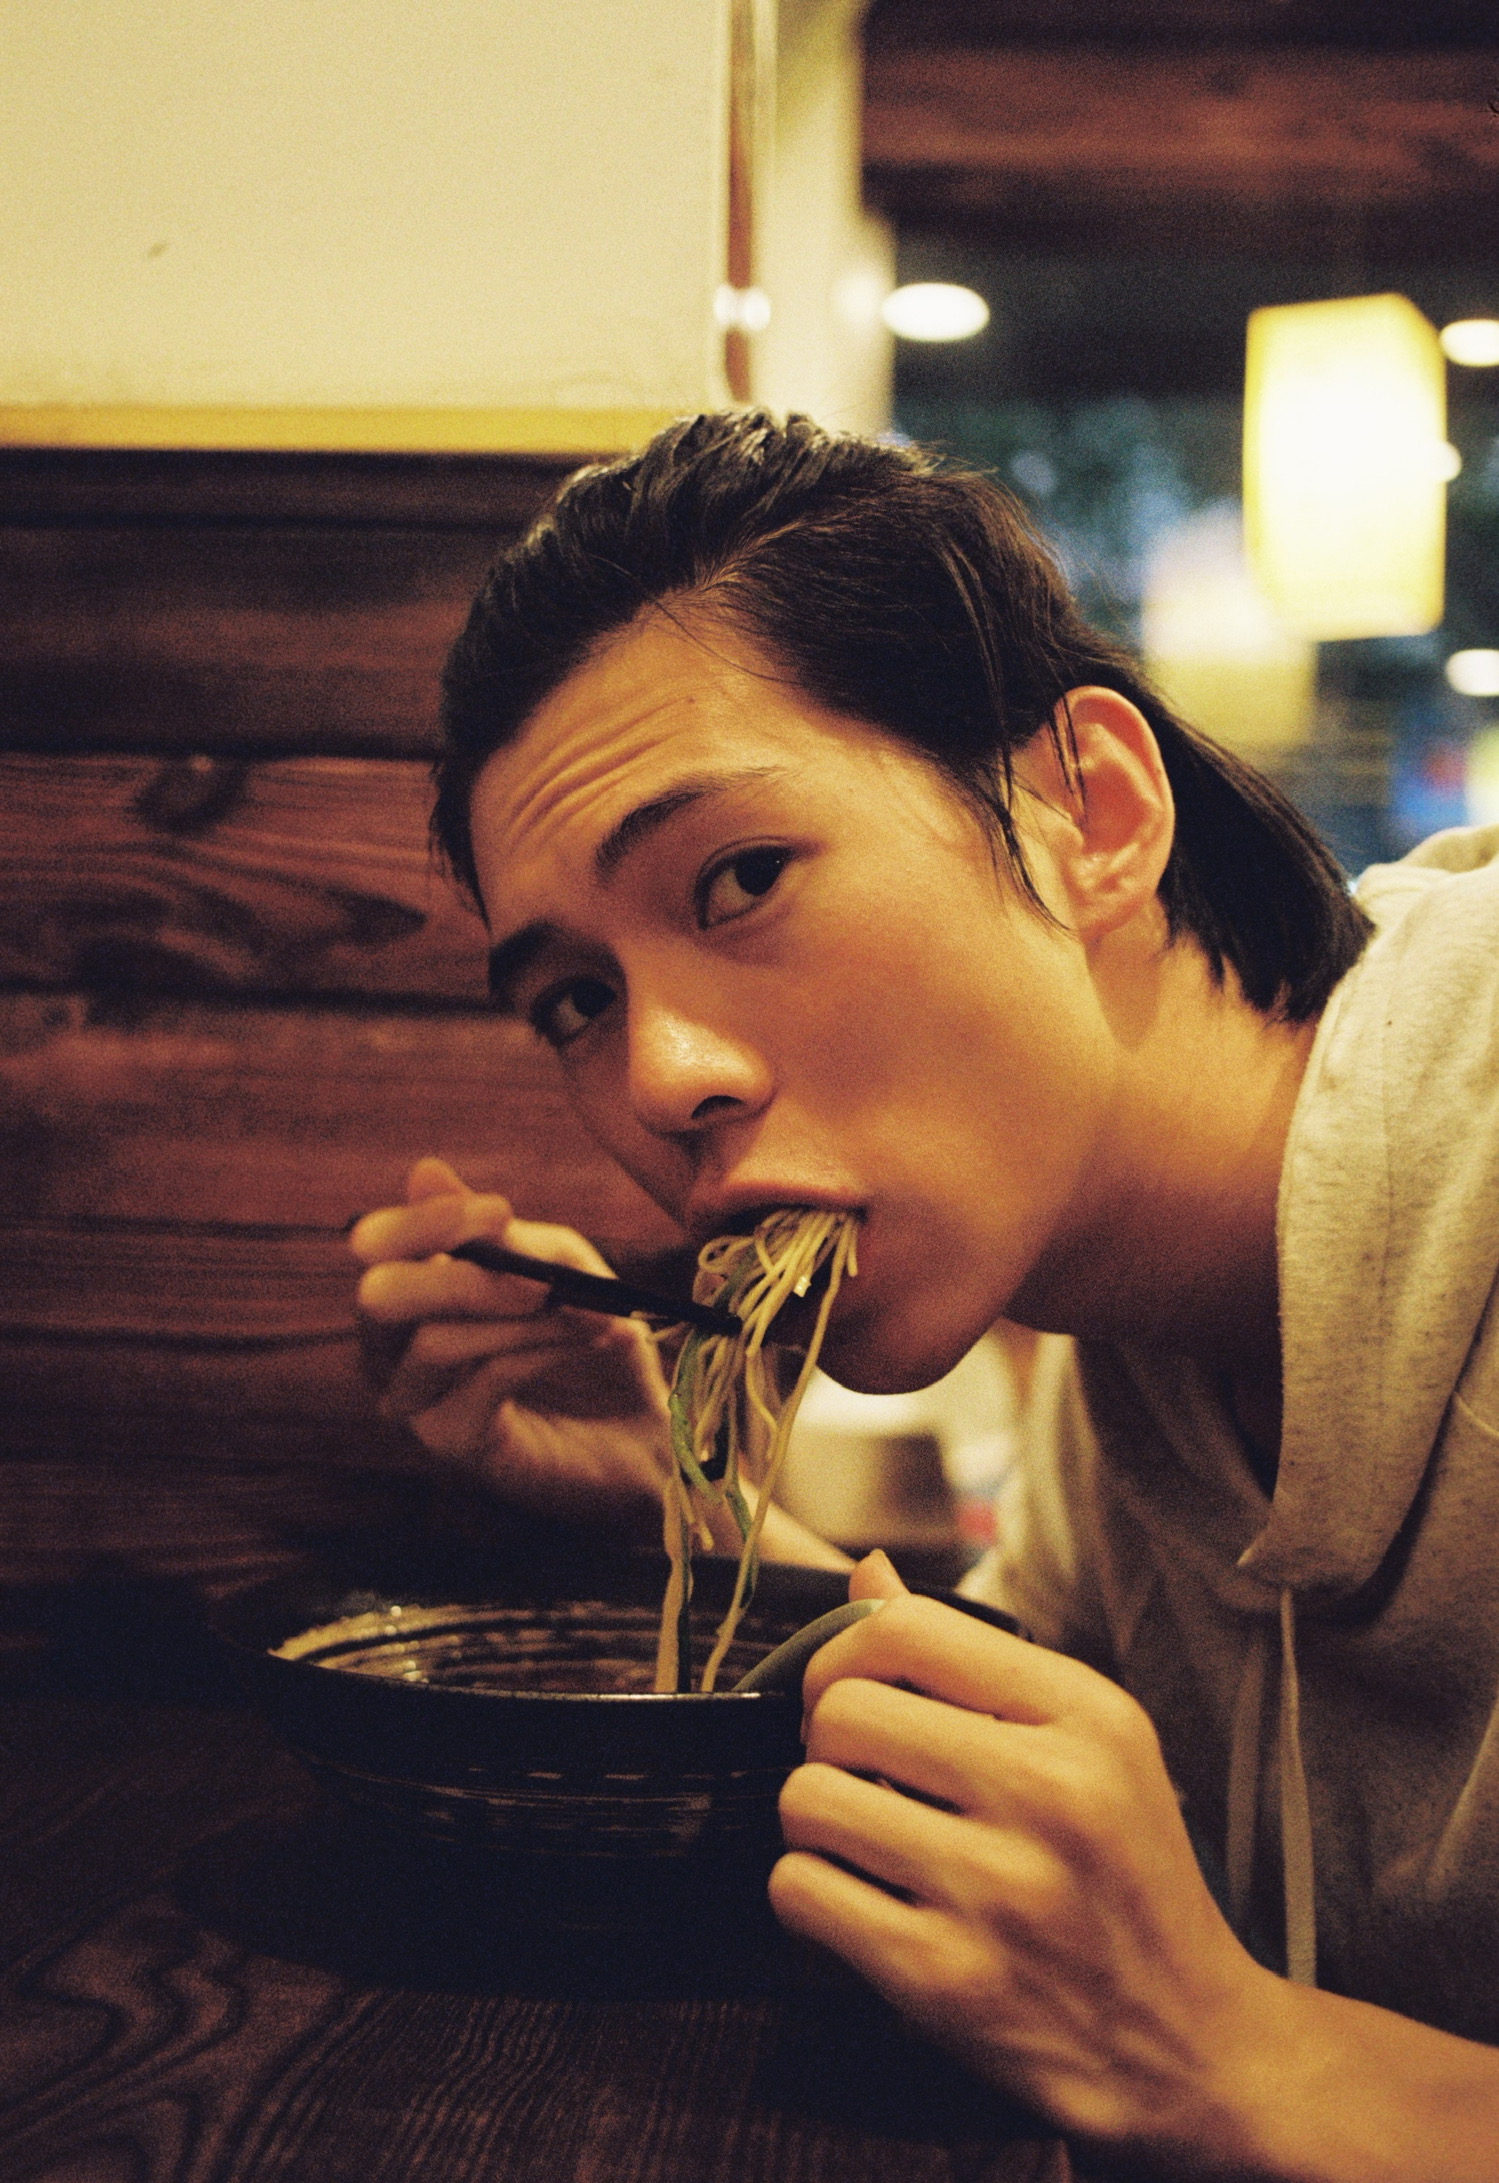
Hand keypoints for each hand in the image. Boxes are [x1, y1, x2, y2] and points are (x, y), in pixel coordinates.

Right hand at [350, 1157, 672, 1533]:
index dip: (424, 1222)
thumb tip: (424, 1170)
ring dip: (522, 1320)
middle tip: (538, 1280)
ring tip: (593, 1314)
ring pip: (433, 1345)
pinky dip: (540, 1353)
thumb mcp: (559, 1265)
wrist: (646, 1421)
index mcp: (414, 1284)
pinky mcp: (452, 1444)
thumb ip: (500, 1233)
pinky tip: (589, 1341)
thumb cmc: (592, 1333)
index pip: (376, 1244)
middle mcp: (396, 1343)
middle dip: (461, 1279)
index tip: (499, 1211)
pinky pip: (479, 1385)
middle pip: (378, 1298)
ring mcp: (417, 1400)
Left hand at [771, 1579, 1279, 2164]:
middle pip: (841, 1711)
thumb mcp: (1091, 1745)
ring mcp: (996, 1890)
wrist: (1189, 2048)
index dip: (844, 1651)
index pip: (907, 1630)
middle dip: (826, 1743)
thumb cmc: (1126, 1879)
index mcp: (1086, 1717)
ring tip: (863, 1842)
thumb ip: (975, 1659)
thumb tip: (868, 1575)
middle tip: (862, 1778)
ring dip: (815, 1822)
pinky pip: (801, 1892)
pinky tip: (859, 1904)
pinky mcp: (945, 1980)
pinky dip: (809, 1894)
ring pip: (808, 1799)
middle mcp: (1046, 1792)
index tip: (848, 1690)